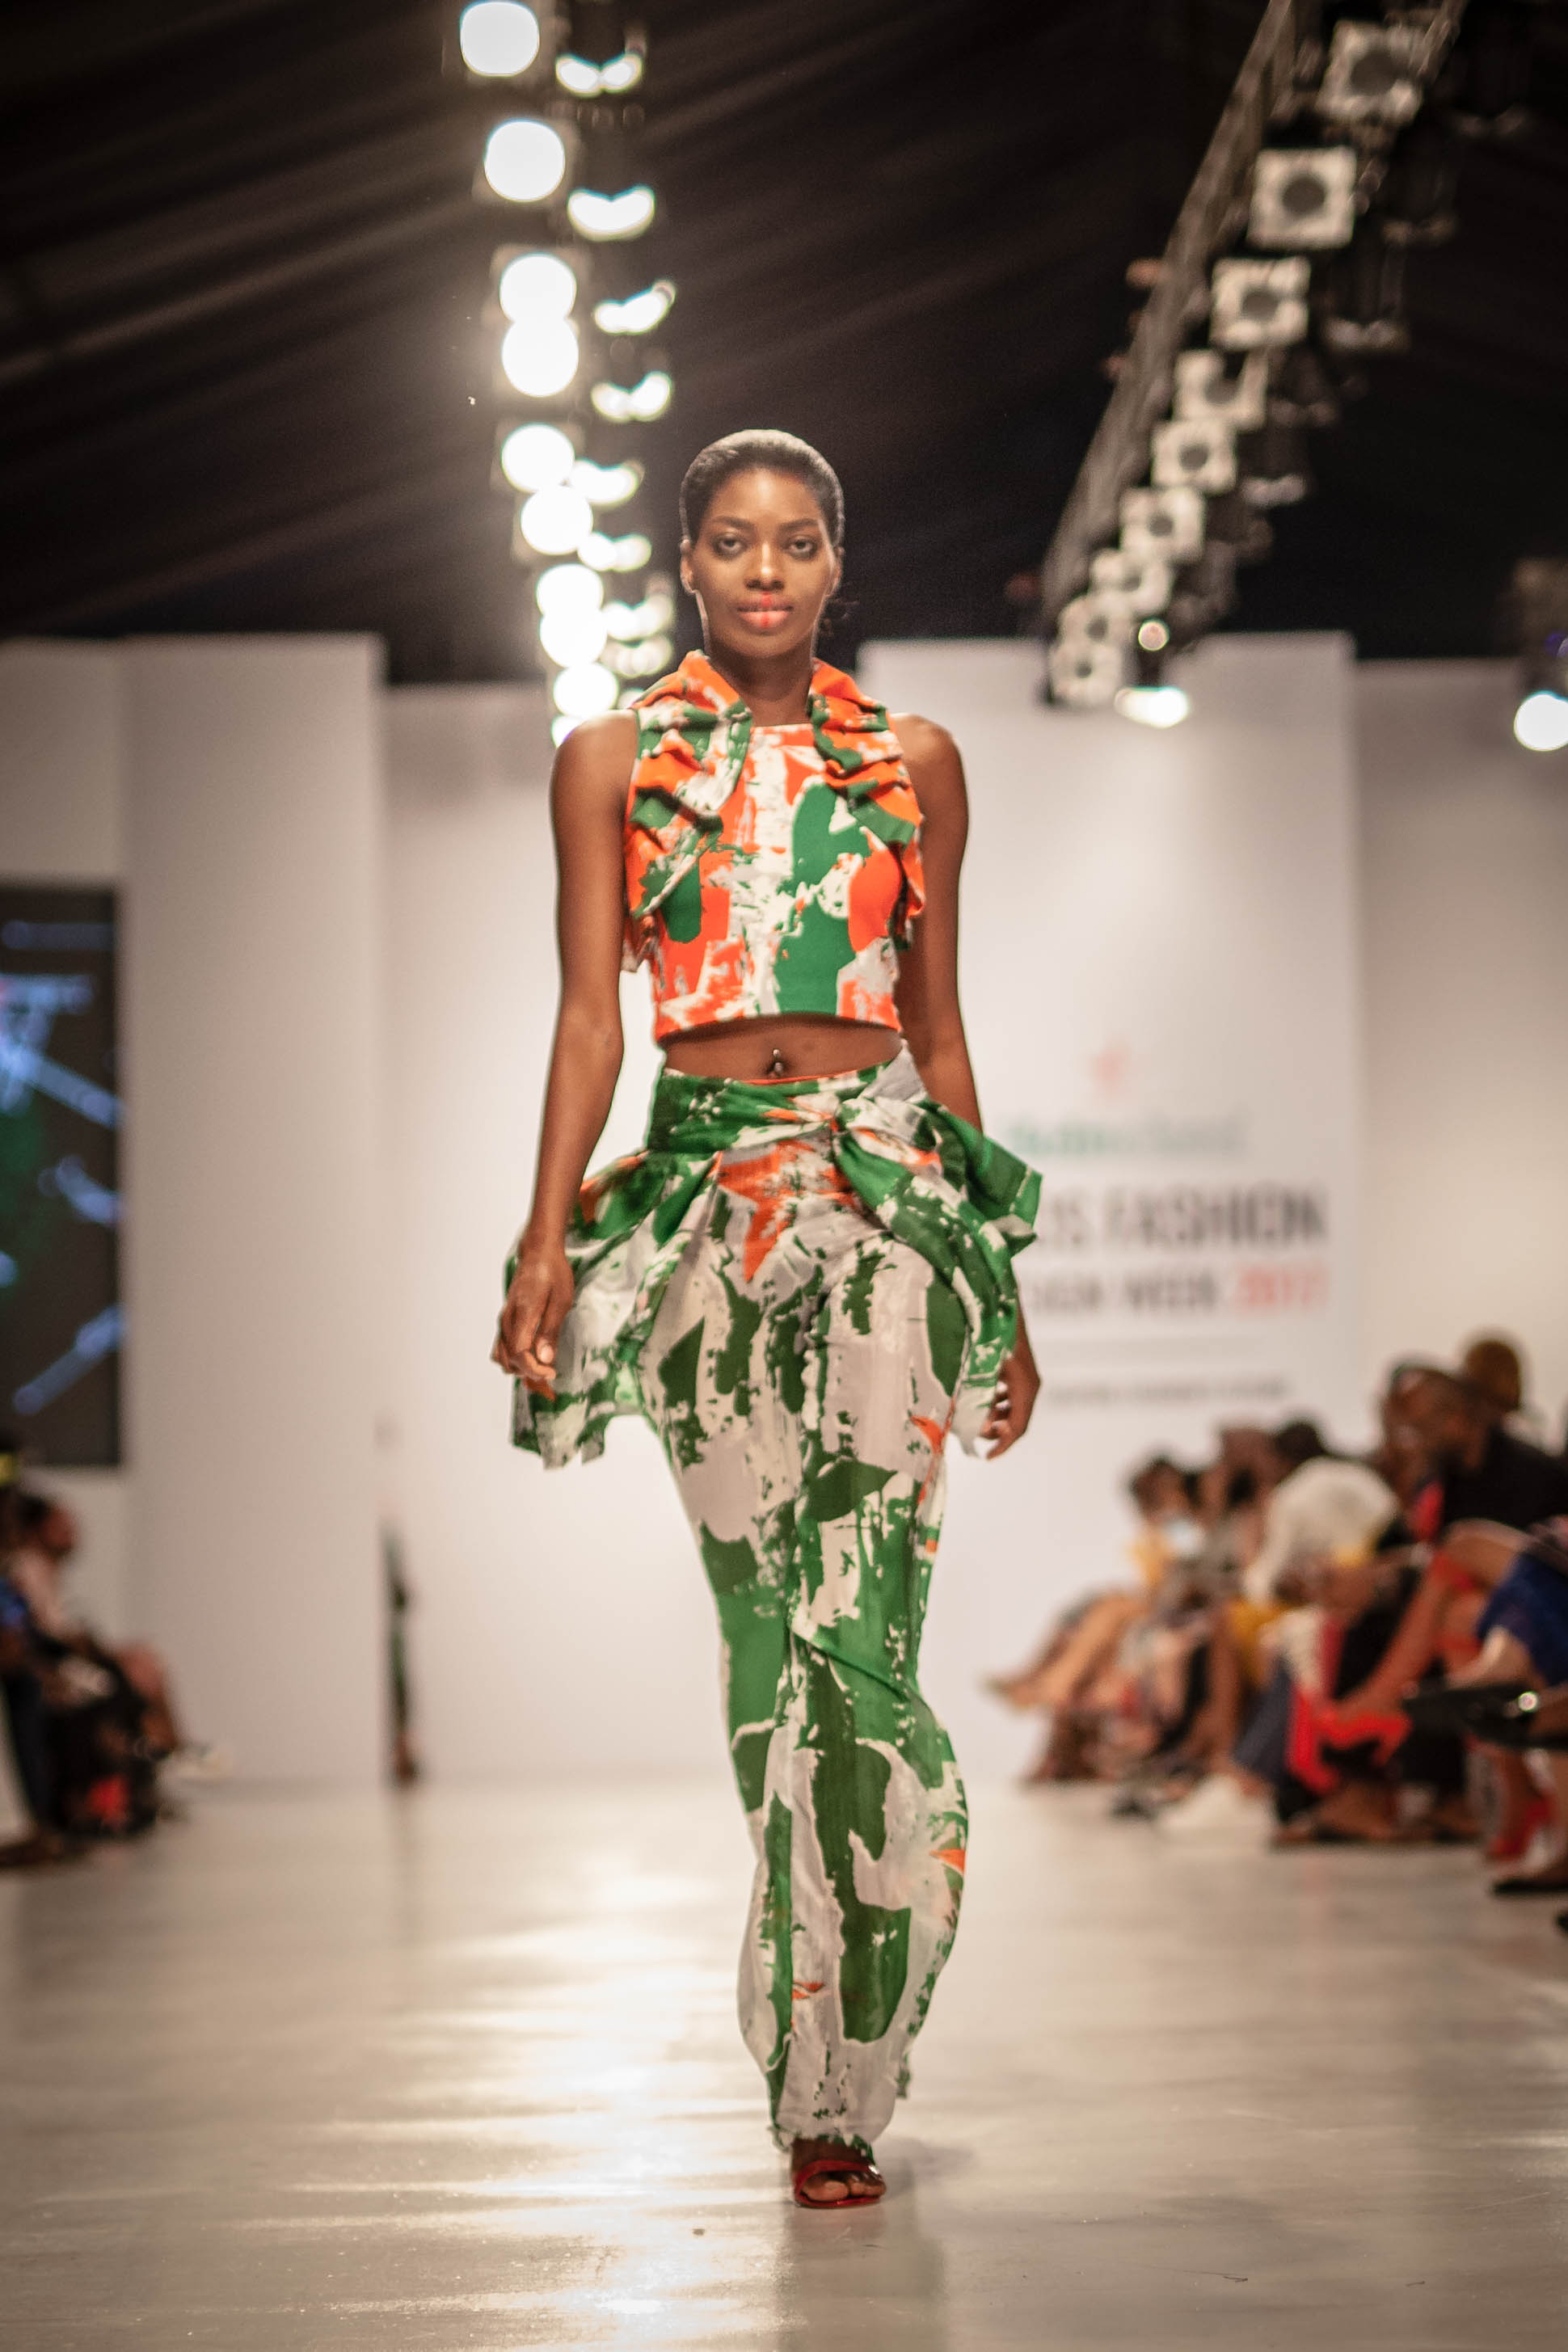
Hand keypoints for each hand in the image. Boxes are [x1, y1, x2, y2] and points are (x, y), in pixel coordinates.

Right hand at [492, 1241, 573, 1392]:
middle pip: (509, 1359)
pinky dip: (512, 1359)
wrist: (538, 1253)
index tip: (552, 1373)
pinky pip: (500, 1347)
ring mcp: (503, 1320)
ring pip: (501, 1356)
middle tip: (550, 1373)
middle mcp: (507, 1319)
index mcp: (522, 1314)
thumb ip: (550, 1331)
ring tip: (541, 1368)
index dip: (534, 1369)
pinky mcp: (504, 1320)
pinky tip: (530, 1358)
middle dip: (528, 1372)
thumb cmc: (552, 1273)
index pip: (519, 1353)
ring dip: (519, 1368)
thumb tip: (545, 1359)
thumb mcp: (561, 1300)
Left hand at [983, 1330, 1038, 1457]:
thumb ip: (980, 1401)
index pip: (1018, 1428)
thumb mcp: (981, 1373)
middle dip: (996, 1430)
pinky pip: (1012, 1393)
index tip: (987, 1457)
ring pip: (1014, 1406)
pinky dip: (997, 1401)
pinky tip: (981, 1396)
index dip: (1003, 1445)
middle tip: (974, 1431)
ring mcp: (1027, 1376)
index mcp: (1024, 1387)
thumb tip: (977, 1427)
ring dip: (995, 1415)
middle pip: (1017, 1419)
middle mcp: (1030, 1383)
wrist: (999, 1305)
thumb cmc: (989, 1337)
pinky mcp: (1020, 1368)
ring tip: (975, 1414)